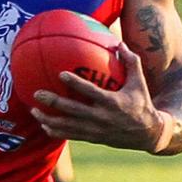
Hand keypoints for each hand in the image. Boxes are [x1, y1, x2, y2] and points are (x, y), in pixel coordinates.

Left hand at [30, 44, 162, 151]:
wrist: (148, 134)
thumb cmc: (142, 103)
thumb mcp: (140, 82)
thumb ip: (131, 62)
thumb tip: (118, 43)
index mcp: (113, 102)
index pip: (90, 92)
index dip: (76, 83)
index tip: (60, 73)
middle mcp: (101, 117)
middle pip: (72, 110)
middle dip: (53, 102)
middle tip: (37, 93)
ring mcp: (95, 130)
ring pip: (67, 126)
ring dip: (48, 119)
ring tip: (33, 111)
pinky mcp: (92, 138)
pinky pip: (71, 135)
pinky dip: (56, 131)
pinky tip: (44, 126)